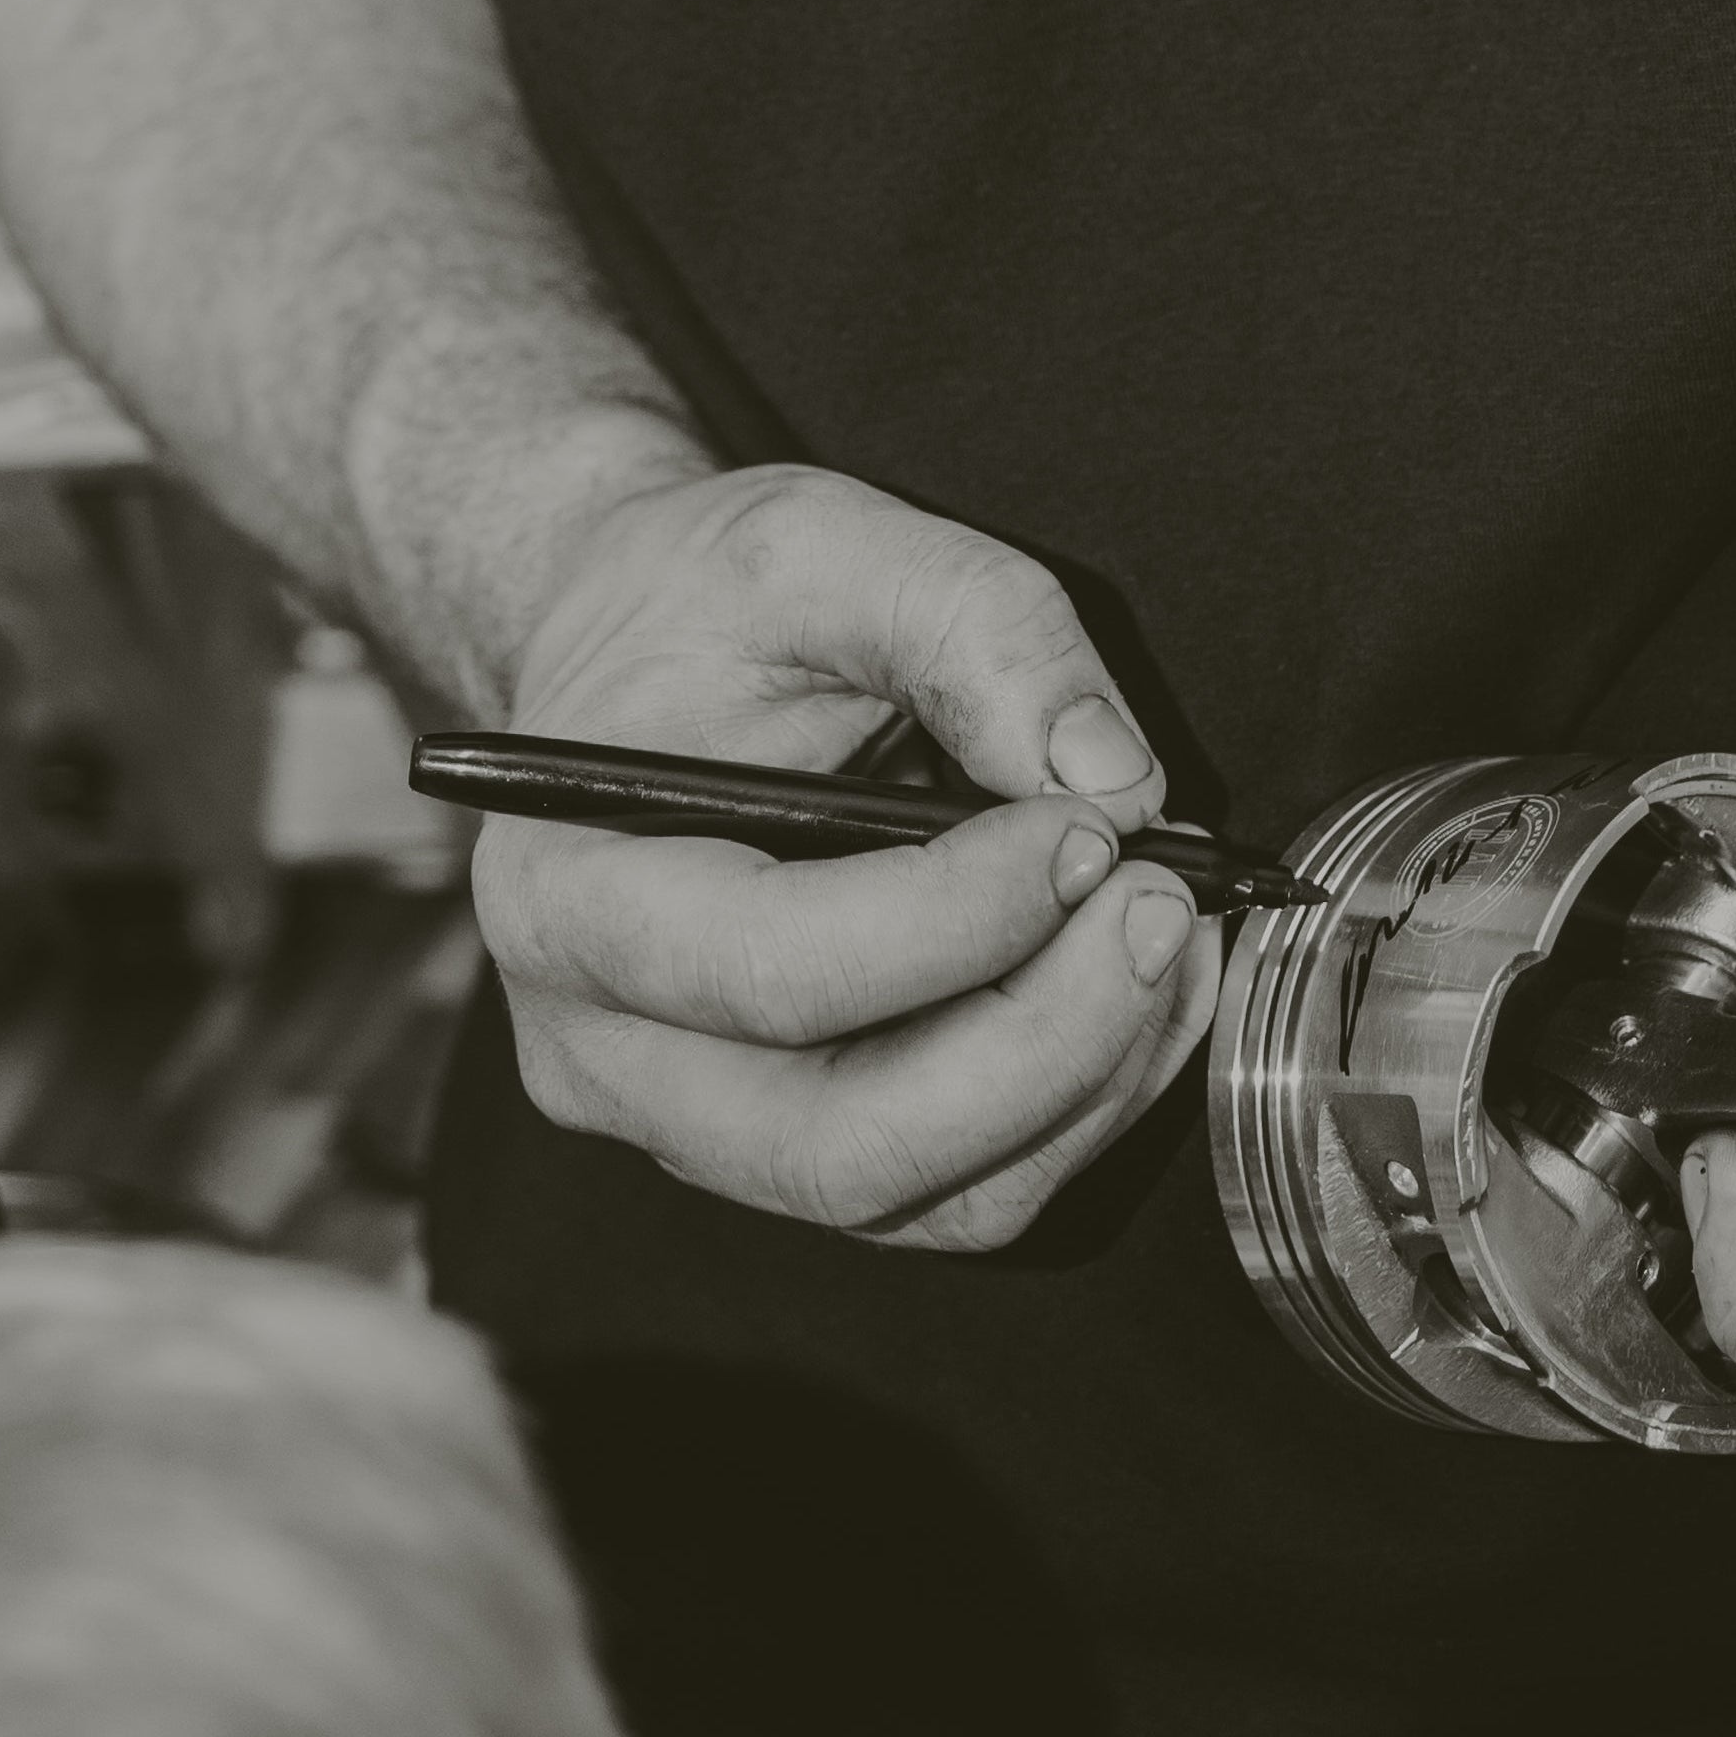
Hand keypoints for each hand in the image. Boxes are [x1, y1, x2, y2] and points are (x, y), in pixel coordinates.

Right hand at [473, 465, 1219, 1251]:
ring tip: (1167, 931)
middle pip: (847, 1144)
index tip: (1093, 825)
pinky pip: (960, 1195)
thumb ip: (971, 623)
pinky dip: (1080, 1107)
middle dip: (1047, 1040)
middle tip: (1159, 901)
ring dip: (1086, 1081)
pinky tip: (1135, 989)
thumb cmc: (701, 609)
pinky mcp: (795, 1150)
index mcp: (567, 899)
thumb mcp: (820, 541)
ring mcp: (697, 1129)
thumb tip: (1110, 774)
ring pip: (924, 1195)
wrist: (631, 663)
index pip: (778, 972)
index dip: (966, 918)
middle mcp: (605, 1052)